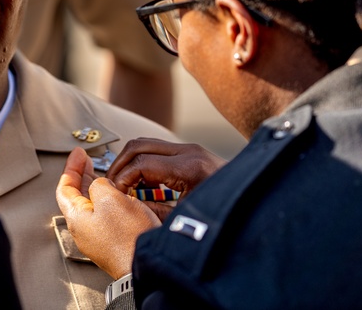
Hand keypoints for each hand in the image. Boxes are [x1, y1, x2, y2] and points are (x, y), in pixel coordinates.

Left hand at [55, 147, 160, 278]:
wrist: (146, 265)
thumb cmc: (128, 237)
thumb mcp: (110, 198)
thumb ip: (99, 185)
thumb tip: (100, 185)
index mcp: (77, 218)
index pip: (65, 188)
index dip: (71, 168)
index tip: (78, 154)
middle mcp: (84, 230)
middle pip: (78, 196)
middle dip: (83, 175)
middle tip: (87, 160)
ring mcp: (99, 238)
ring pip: (94, 206)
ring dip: (98, 187)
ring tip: (106, 174)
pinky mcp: (114, 242)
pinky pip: (107, 216)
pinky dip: (110, 201)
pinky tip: (121, 196)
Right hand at [105, 138, 226, 219]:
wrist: (251, 201)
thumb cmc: (223, 214)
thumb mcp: (187, 219)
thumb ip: (156, 213)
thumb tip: (130, 207)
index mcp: (188, 168)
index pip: (141, 163)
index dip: (122, 178)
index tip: (116, 193)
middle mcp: (188, 152)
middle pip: (138, 145)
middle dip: (119, 164)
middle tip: (111, 184)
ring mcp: (189, 149)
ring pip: (145, 142)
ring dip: (129, 160)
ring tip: (121, 182)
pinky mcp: (190, 152)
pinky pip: (156, 148)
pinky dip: (141, 160)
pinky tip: (140, 180)